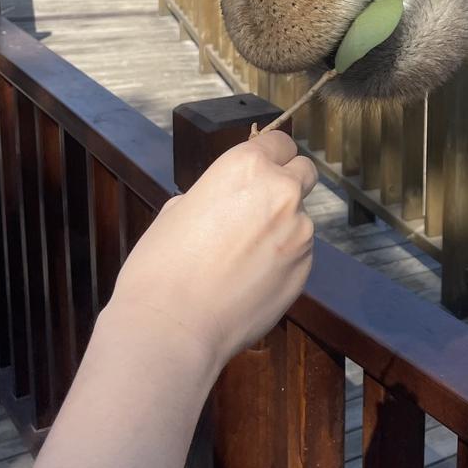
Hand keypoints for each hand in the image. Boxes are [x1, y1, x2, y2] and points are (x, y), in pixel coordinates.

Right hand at [107, 132, 316, 374]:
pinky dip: (282, 260)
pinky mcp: (305, 268)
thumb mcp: (178, 209)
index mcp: (246, 167)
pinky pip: (299, 253)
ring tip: (243, 257)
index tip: (264, 166)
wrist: (172, 325)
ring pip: (301, 218)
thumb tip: (230, 199)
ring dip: (282, 227)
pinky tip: (250, 280)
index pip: (280, 142)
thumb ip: (217, 193)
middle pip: (304, 172)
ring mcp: (299, 232)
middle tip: (262, 207)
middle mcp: (281, 192)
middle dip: (288, 183)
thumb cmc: (162, 266)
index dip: (271, 155)